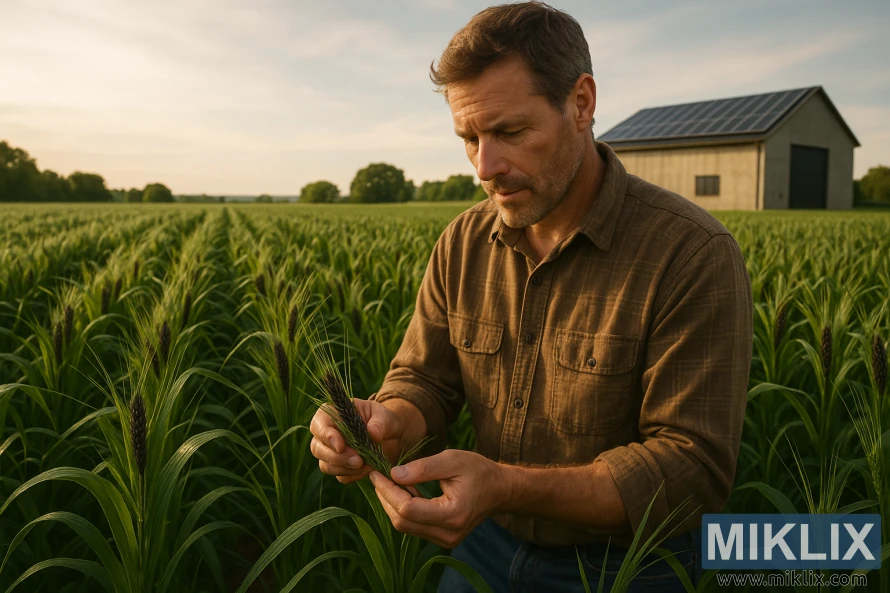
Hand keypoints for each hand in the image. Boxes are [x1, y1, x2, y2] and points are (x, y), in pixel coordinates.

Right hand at [309, 398, 406, 483]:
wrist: (392, 437)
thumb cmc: (384, 420)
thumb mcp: (385, 416)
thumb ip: (379, 423)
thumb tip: (373, 433)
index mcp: (332, 414)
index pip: (319, 425)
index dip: (327, 436)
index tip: (341, 446)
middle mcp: (327, 434)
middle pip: (317, 448)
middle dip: (337, 458)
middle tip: (358, 461)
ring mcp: (331, 452)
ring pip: (326, 465)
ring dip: (345, 468)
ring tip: (366, 465)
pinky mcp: (341, 467)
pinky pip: (340, 476)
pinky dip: (353, 475)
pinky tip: (368, 469)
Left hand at [367, 449, 507, 548]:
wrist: (500, 490)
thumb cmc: (478, 470)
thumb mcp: (452, 460)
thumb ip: (422, 468)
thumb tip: (393, 474)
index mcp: (452, 514)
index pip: (407, 509)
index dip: (387, 491)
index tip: (377, 472)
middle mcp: (448, 533)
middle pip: (402, 521)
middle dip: (385, 497)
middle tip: (378, 475)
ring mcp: (445, 539)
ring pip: (405, 526)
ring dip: (392, 504)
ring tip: (388, 481)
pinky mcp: (442, 538)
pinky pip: (414, 527)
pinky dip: (404, 509)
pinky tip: (403, 491)